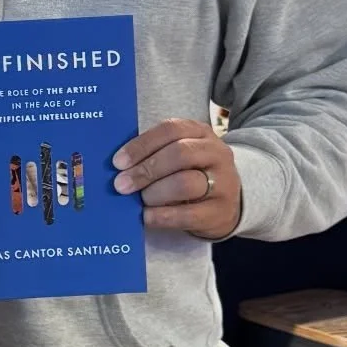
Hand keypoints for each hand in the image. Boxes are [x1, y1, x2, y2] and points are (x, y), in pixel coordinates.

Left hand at [113, 119, 241, 239]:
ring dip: (154, 192)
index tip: (118, 162)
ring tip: (139, 200)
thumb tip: (118, 166)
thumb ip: (154, 153)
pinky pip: (187, 214)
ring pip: (185, 183)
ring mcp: (223, 182)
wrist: (229, 202)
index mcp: (201, 132)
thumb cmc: (193, 173)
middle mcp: (216, 153)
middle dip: (146, 170)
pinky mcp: (220, 212)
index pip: (171, 130)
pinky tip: (146, 216)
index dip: (142, 145)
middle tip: (121, 184)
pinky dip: (162, 216)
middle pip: (179, 154)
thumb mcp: (180, 155)